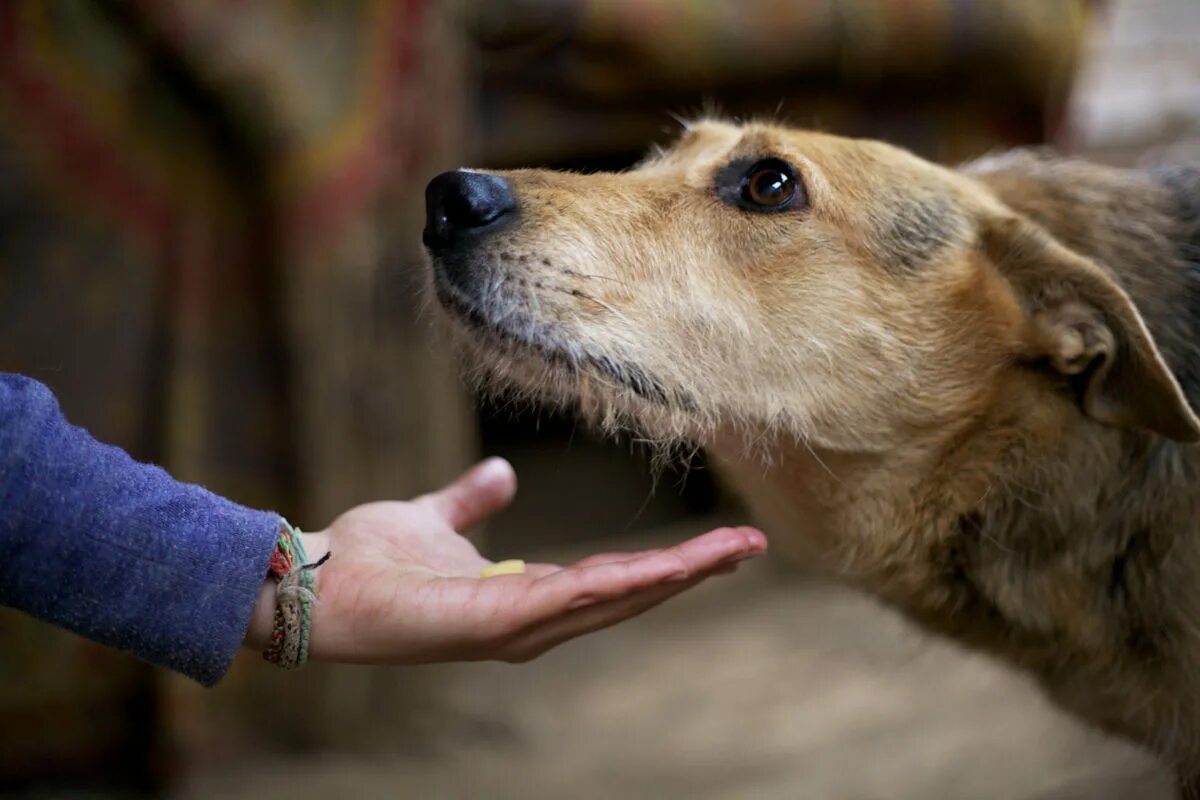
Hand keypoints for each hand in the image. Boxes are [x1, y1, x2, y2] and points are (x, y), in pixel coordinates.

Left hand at [244, 458, 766, 663]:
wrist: (313, 583)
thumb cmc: (370, 559)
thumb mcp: (435, 516)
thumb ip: (471, 498)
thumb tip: (504, 471)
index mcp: (525, 596)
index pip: (612, 580)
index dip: (665, 565)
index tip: (716, 544)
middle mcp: (533, 621)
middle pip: (630, 595)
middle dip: (692, 572)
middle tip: (751, 545)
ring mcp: (518, 627)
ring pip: (615, 599)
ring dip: (676, 577)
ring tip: (731, 552)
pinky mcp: (497, 623)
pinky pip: (573, 599)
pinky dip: (625, 585)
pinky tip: (667, 569)